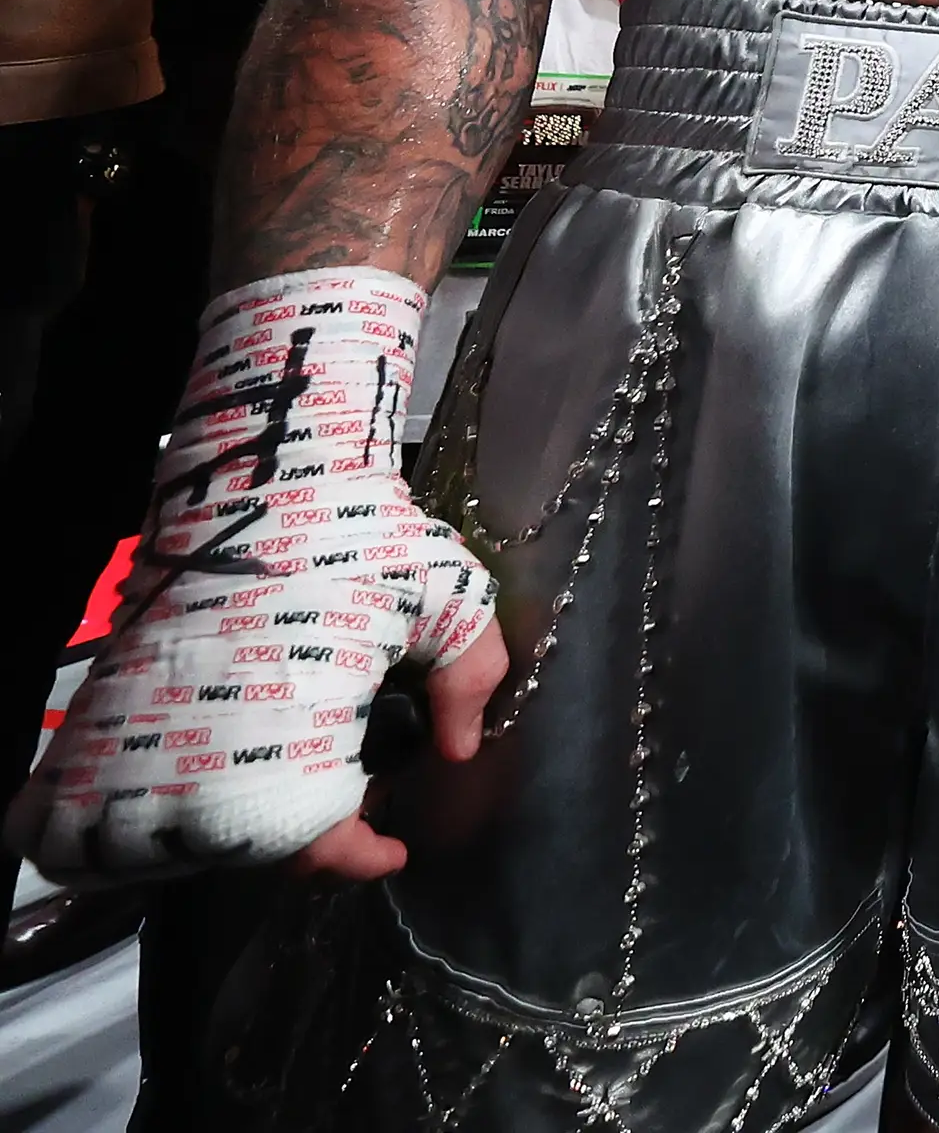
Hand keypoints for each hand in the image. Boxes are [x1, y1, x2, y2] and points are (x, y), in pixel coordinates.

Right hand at [9, 267, 501, 884]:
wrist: (259, 473)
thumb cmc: (356, 532)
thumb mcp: (448, 593)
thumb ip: (469, 675)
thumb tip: (454, 752)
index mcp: (292, 734)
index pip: (311, 845)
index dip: (354, 861)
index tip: (390, 850)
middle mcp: (204, 749)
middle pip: (229, 857)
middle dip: (288, 848)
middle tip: (337, 808)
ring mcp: (138, 732)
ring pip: (148, 846)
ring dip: (206, 843)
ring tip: (269, 801)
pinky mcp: (99, 710)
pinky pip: (73, 811)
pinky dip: (117, 826)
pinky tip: (187, 795)